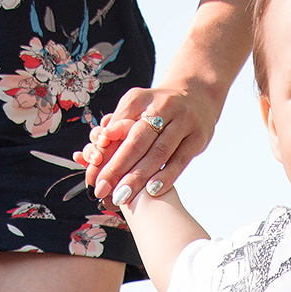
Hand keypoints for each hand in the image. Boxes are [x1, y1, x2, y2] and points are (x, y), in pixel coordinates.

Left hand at [80, 82, 217, 205]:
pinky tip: (153, 191)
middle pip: (137, 141)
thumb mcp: (136, 108)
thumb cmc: (158, 110)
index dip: (104, 153)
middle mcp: (162, 106)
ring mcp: (183, 122)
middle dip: (118, 168)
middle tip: (103, 190)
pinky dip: (166, 176)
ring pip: (158, 152)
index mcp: (140, 99)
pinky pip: (180, 160)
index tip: (93, 178)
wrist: (197, 96)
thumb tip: (99, 144)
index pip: (118, 128)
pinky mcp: (197, 137)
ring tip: (123, 195)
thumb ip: (117, 125)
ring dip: (139, 176)